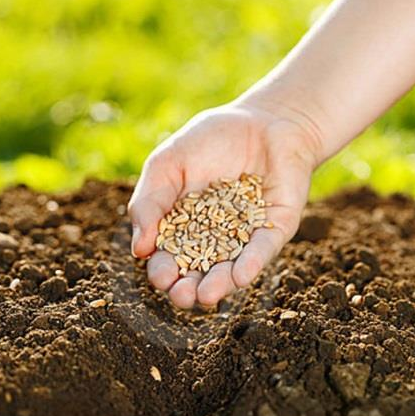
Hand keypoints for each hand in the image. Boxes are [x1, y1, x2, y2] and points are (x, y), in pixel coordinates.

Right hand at [128, 101, 320, 307]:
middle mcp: (215, 239)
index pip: (170, 256)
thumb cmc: (209, 140)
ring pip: (231, 267)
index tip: (159, 276)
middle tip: (182, 296)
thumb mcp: (166, 165)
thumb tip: (138, 250)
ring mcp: (247, 236)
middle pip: (199, 271)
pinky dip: (252, 261)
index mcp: (184, 227)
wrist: (261, 119)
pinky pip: (263, 247)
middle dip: (189, 287)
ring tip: (208, 296)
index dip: (164, 270)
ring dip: (219, 284)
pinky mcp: (276, 227)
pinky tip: (241, 275)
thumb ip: (149, 203)